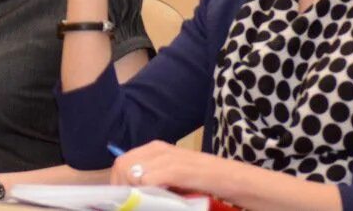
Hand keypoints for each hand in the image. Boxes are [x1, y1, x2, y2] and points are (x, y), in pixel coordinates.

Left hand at [111, 140, 231, 196]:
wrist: (235, 180)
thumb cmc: (205, 181)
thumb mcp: (175, 178)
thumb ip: (155, 180)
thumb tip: (133, 194)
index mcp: (156, 149)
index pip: (122, 162)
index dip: (117, 183)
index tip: (121, 200)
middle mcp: (159, 149)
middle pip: (122, 165)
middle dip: (120, 187)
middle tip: (129, 203)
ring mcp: (168, 157)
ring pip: (131, 171)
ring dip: (131, 191)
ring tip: (140, 203)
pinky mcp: (178, 169)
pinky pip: (148, 179)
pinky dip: (144, 192)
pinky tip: (153, 201)